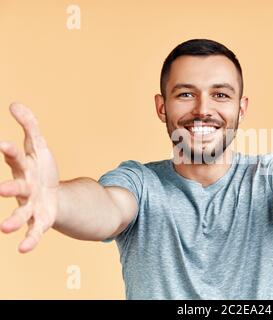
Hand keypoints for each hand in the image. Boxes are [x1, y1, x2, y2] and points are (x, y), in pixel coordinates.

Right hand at [0, 103, 59, 252]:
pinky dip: (30, 240)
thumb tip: (14, 104)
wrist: (54, 194)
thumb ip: (30, 126)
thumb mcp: (39, 146)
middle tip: (0, 190)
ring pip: (20, 213)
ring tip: (4, 227)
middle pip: (15, 187)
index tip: (3, 144)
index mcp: (23, 167)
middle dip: (8, 188)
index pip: (15, 157)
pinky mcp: (40, 221)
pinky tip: (24, 249)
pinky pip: (34, 231)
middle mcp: (24, 187)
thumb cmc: (41, 169)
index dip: (10, 151)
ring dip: (12, 220)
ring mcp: (31, 205)